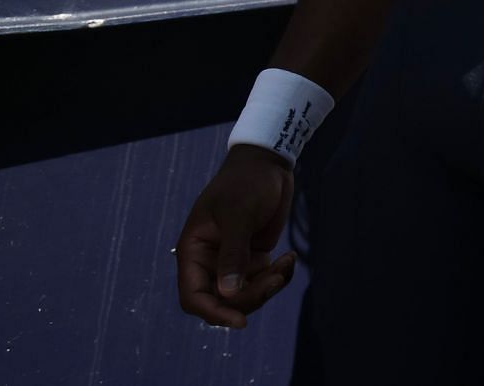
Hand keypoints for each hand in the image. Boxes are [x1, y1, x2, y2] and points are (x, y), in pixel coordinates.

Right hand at [175, 144, 296, 327]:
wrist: (268, 162)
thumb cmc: (246, 182)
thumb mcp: (238, 215)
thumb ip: (233, 254)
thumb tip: (228, 293)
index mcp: (193, 251)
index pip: (193, 297)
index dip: (213, 313)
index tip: (240, 321)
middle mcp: (209, 261)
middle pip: (222, 301)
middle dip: (250, 298)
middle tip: (276, 278)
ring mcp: (232, 261)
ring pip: (245, 295)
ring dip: (268, 288)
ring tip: (286, 264)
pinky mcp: (253, 257)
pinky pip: (262, 281)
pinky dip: (278, 277)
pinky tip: (290, 258)